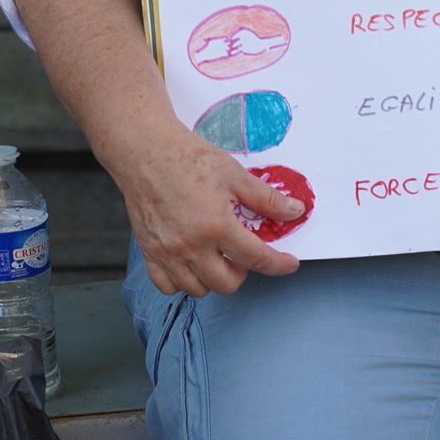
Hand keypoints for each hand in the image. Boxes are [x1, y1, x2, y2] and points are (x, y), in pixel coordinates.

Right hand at [109, 123, 303, 297]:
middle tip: (242, 251)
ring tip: (216, 256)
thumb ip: (266, 199)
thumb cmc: (188, 158)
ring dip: (213, 278)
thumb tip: (294, 211)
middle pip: (227, 283)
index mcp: (216, 226)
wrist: (145, 150)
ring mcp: (167, 252)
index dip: (279, 265)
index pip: (257, 259)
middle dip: (242, 272)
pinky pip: (167, 286)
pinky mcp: (148, 252)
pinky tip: (190, 262)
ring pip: (198, 289)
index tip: (288, 263)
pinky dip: (181, 281)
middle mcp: (191, 246)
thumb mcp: (234, 174)